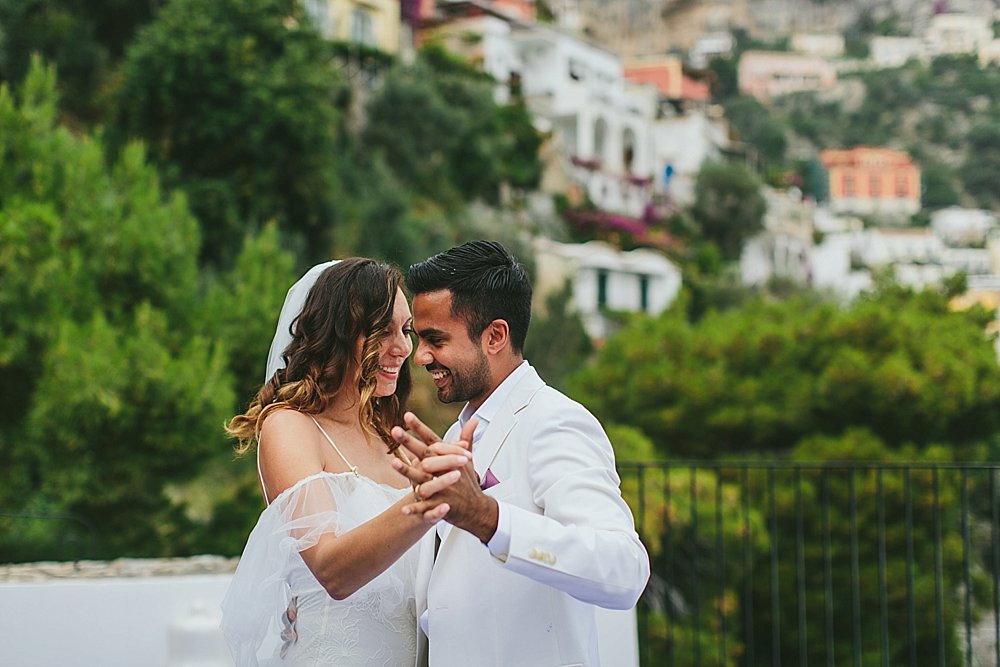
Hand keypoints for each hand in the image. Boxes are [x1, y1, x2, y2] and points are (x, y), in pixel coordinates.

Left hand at [390, 413, 497, 542]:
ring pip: (422, 478)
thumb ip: (467, 439)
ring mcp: (442, 488)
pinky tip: (404, 509)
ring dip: (407, 471)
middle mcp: (444, 471)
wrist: (477, 508)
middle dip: (409, 441)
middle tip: (395, 430)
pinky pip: (425, 507)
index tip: (407, 415)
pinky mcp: (441, 505)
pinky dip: (415, 509)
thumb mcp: (468, 460)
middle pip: (425, 453)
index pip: (432, 439)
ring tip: (393, 463)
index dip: (420, 427)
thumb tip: (473, 420)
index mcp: (448, 459)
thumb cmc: (468, 483)